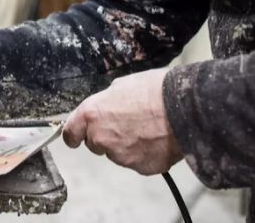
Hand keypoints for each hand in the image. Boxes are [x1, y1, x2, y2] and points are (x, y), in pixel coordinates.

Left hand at [63, 68, 182, 174]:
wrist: (184, 109)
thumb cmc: (154, 90)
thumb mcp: (120, 86)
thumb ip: (105, 102)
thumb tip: (104, 108)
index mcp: (91, 114)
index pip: (70, 133)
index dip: (73, 135)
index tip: (75, 138)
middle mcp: (101, 137)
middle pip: (95, 144)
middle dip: (105, 137)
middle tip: (125, 125)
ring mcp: (120, 156)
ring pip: (117, 153)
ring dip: (126, 145)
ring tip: (146, 129)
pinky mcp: (140, 167)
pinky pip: (137, 162)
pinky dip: (144, 154)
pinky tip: (156, 140)